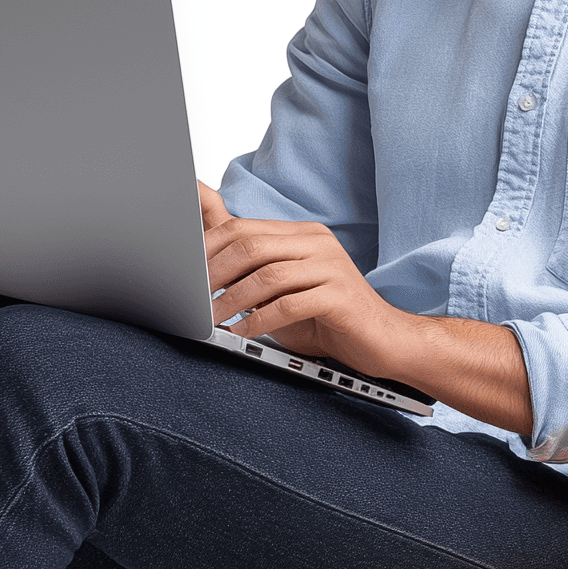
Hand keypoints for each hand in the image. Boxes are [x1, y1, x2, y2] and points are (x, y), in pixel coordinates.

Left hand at [194, 182, 535, 432]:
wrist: (385, 340)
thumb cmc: (328, 317)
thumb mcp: (282, 287)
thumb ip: (250, 265)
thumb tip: (205, 245)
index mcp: (300, 234)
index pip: (242, 228)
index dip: (207, 249)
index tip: (182, 273)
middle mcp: (315, 242)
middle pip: (250, 246)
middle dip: (213, 274)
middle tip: (192, 299)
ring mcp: (330, 267)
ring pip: (267, 275)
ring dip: (232, 300)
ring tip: (212, 319)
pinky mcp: (340, 296)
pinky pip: (289, 304)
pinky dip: (259, 320)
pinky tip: (244, 333)